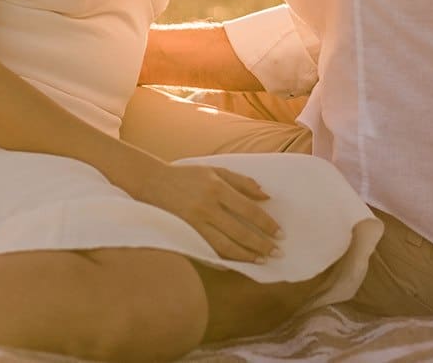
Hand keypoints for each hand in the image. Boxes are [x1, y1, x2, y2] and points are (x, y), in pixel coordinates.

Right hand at [126, 162, 283, 262]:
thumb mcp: (215, 170)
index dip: (266, 224)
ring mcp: (196, 222)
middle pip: (240, 231)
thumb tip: (266, 196)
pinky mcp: (187, 233)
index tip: (280, 233)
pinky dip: (226, 258)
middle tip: (277, 252)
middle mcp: (207, 206)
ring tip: (261, 260)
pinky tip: (238, 261)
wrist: (153, 182)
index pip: (248, 210)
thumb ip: (241, 182)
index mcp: (217, 187)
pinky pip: (210, 250)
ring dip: (247, 255)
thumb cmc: (187, 175)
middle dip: (261, 244)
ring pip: (226, 245)